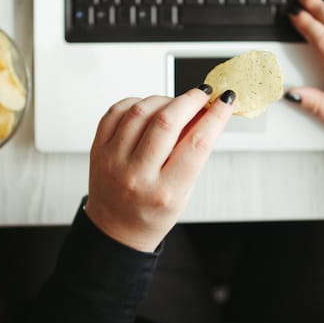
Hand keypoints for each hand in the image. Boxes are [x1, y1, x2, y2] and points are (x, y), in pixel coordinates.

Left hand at [84, 86, 234, 251]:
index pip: (197, 144)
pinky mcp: (98, 149)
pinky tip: (149, 107)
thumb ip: (194, 153)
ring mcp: (114, 161)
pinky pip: (116, 111)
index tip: (225, 101)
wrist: (115, 229)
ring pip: (141, 111)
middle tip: (202, 93)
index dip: (215, 116)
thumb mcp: (184, 191)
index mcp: (165, 192)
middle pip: (167, 121)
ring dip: (165, 99)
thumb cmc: (153, 213)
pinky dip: (137, 102)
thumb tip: (206, 111)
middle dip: (190, 100)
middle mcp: (137, 176)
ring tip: (176, 103)